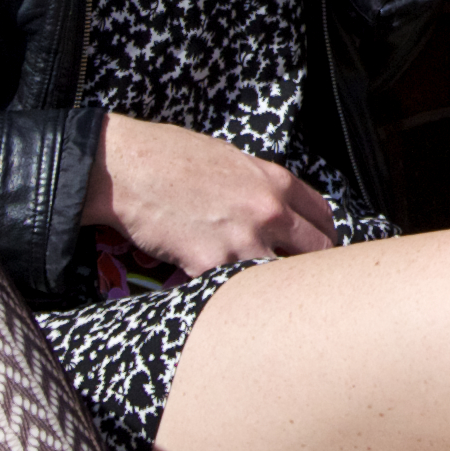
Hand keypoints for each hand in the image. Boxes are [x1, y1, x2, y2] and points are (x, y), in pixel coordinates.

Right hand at [89, 115, 334, 276]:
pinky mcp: (211, 265)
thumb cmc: (170, 157)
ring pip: (284, 278)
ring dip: (275, 285)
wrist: (126, 169)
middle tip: (298, 276)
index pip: (323, 216)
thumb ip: (260, 187)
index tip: (316, 246)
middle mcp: (268, 211)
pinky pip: (235, 289)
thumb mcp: (230, 160)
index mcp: (274, 182)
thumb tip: (277, 208)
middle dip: (310, 264)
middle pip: (317, 251)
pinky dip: (230, 292)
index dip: (323, 234)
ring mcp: (243, 241)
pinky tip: (224, 291)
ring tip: (266, 293)